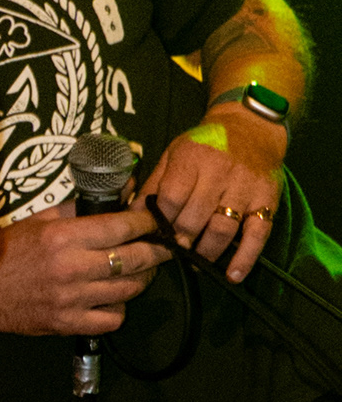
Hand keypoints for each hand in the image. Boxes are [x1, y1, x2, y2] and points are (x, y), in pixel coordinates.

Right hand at [0, 201, 169, 337]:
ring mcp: (71, 299)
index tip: (154, 220)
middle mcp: (71, 267)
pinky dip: (119, 307)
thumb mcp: (38, 220)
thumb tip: (119, 190)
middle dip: (157, 250)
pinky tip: (113, 297)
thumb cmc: (5, 251)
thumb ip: (79, 208)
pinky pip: (112, 318)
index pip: (122, 227)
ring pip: (129, 289)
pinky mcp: (68, 323)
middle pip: (134, 259)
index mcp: (63, 237)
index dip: (146, 222)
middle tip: (164, 245)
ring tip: (141, 269)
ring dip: (142, 278)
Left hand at [138, 111, 282, 282]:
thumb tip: (132, 215)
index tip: (154, 234)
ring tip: (194, 261)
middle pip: (194, 218)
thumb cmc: (206, 143)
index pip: (171, 198)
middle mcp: (219, 173)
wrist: (252, 126)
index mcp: (192, 159)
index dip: (161, 221)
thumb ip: (155, 183)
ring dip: (205, 252)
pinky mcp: (268, 200)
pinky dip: (245, 258)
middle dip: (181, 240)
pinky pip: (258, 234)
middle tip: (173, 251)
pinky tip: (232, 276)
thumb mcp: (174, 153)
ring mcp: (245, 188)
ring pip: (222, 229)